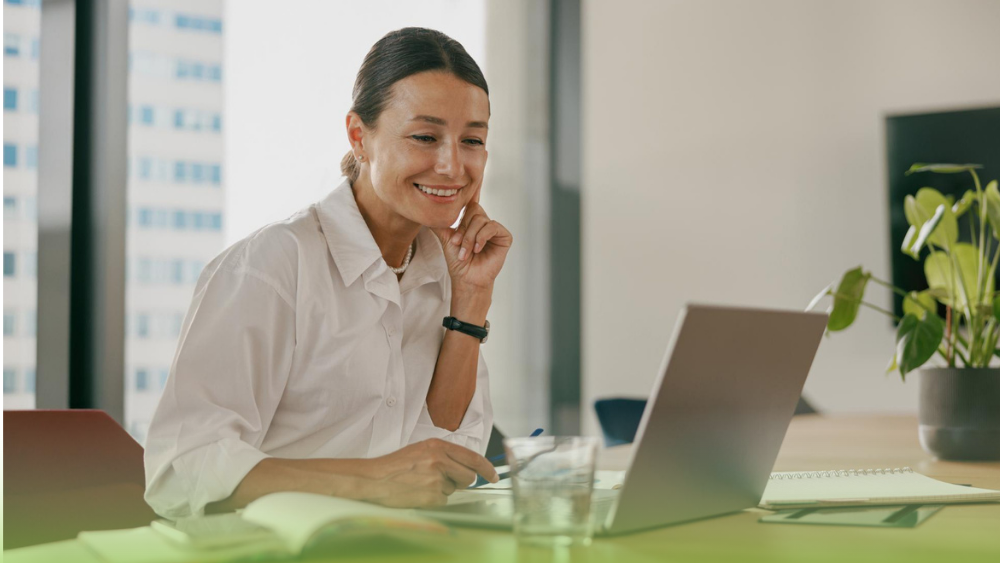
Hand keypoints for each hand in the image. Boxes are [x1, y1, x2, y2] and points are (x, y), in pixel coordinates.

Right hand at [363, 439, 498, 507]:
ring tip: (422, 483)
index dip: (487, 469)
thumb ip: (444, 455)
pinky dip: (433, 500)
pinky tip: (419, 492)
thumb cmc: (395, 465)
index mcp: (438, 446)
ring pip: (453, 489)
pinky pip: (443, 501)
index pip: (473, 458)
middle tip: (443, 480)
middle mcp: (440, 460)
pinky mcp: (432, 495)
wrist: (375, 479)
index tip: (494, 476)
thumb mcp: (421, 450)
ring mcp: (436, 479)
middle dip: (461, 481)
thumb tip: (465, 468)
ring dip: (443, 489)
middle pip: (468, 477)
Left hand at [431, 186, 512, 291]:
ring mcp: (495, 229)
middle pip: (474, 210)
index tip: (472, 177)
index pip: (471, 202)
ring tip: (465, 251)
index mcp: (472, 221)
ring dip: (469, 237)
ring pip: (481, 220)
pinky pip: (491, 227)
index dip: (471, 191)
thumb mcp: (445, 239)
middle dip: (463, 228)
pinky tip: (477, 249)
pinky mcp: (504, 236)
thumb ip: (438, 225)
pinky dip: (481, 238)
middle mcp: (484, 222)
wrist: (466, 277)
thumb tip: (423, 213)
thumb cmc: (458, 261)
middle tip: (456, 243)